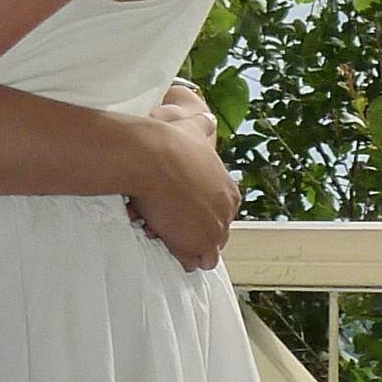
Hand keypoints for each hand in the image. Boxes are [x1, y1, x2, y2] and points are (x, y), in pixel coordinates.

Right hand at [128, 104, 239, 271]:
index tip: (176, 206)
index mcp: (229, 191)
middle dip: (189, 229)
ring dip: (183, 244)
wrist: (152, 157)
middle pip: (212, 233)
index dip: (195, 212)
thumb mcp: (193, 128)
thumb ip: (203, 127)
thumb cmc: (168, 143)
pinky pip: (194, 261)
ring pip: (204, 250)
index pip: (219, 213)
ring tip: (160, 227)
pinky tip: (163, 238)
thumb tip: (208, 120)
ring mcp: (216, 230)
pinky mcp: (200, 244)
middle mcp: (228, 212)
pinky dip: (179, 255)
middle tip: (164, 217)